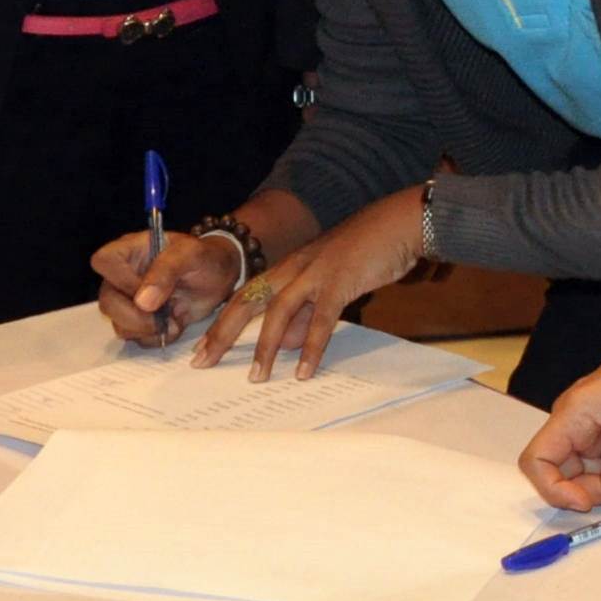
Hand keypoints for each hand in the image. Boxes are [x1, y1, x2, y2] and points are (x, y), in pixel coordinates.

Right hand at [92, 223, 239, 348]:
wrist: (219, 276)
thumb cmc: (204, 257)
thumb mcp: (191, 254)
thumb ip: (166, 270)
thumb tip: (142, 301)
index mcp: (129, 250)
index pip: (104, 262)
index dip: (122, 280)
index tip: (148, 290)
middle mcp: (123, 276)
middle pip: (107, 302)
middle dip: (135, 317)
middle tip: (164, 318)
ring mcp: (129, 301)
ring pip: (119, 325)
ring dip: (148, 330)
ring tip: (174, 320)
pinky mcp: (141, 321)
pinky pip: (136, 338)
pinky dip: (156, 338)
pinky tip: (174, 325)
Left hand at [199, 186, 425, 379]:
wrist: (398, 223)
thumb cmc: (366, 253)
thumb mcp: (328, 285)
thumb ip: (305, 314)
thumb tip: (286, 345)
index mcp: (288, 268)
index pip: (244, 297)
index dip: (221, 323)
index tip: (203, 348)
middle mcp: (292, 268)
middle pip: (247, 301)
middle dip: (223, 333)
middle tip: (203, 360)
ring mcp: (314, 273)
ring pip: (278, 311)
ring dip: (265, 346)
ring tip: (257, 376)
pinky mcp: (339, 281)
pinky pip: (320, 319)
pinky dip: (311, 347)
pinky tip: (305, 371)